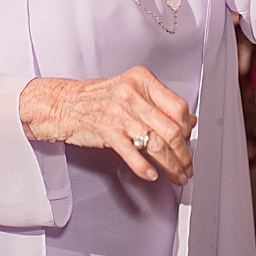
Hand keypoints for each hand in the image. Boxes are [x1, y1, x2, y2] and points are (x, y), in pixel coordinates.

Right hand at [19, 67, 196, 184]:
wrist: (65, 103)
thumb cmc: (99, 98)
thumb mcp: (133, 91)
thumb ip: (161, 104)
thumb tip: (190, 120)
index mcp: (142, 80)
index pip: (178, 107)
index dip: (186, 129)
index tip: (187, 141)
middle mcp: (132, 94)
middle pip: (170, 129)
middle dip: (183, 154)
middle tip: (186, 166)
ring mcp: (119, 113)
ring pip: (156, 144)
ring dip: (171, 165)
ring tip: (176, 175)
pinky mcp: (107, 131)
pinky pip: (133, 153)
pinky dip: (144, 168)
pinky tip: (152, 175)